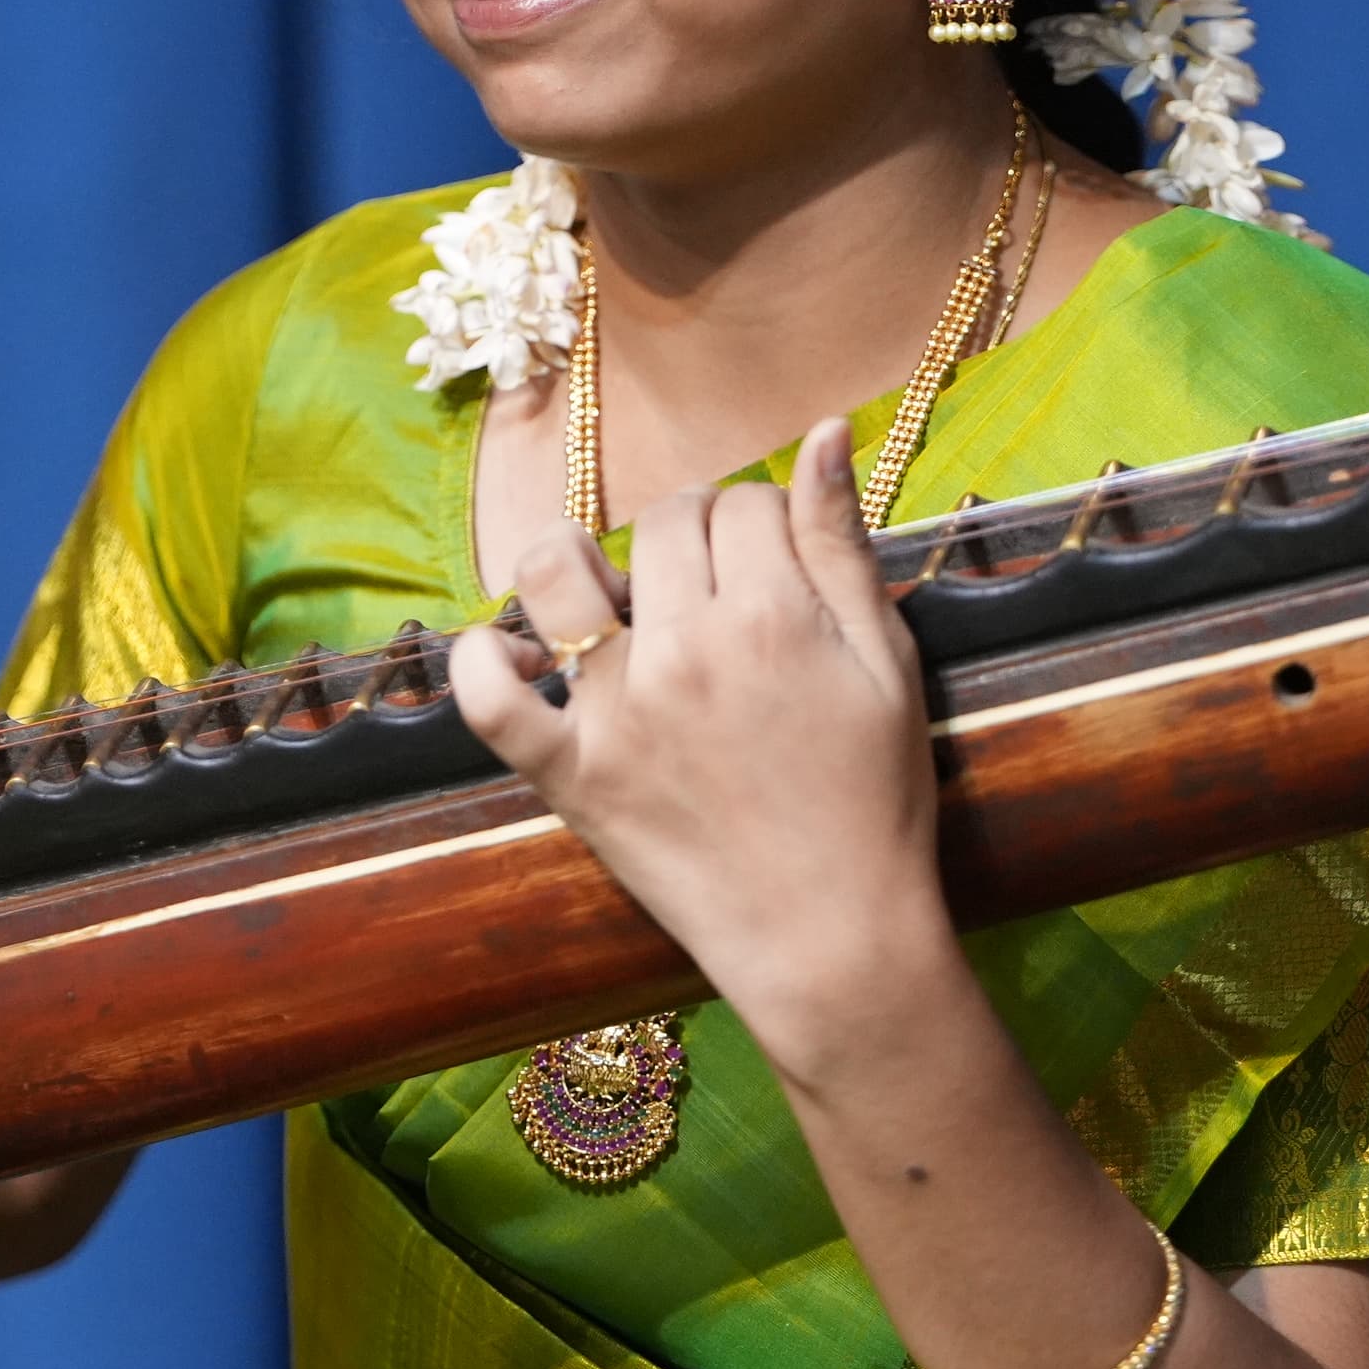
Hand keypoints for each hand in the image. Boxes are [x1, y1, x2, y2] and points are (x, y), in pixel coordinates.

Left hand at [448, 414, 952, 1067]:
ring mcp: (616, 712)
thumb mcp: (886, 663)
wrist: (834, 937)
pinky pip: (490, 701)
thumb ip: (842, 543)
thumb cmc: (875, 802)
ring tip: (609, 593)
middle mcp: (681, 650)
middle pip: (659, 525)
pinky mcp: (570, 775)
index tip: (774, 567)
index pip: (738, 504)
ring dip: (575, 561)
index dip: (759, 523)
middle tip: (713, 590)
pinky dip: (481, 662)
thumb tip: (827, 431)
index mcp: (769, 613)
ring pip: (559, 576)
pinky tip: (511, 649)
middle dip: (688, 537)